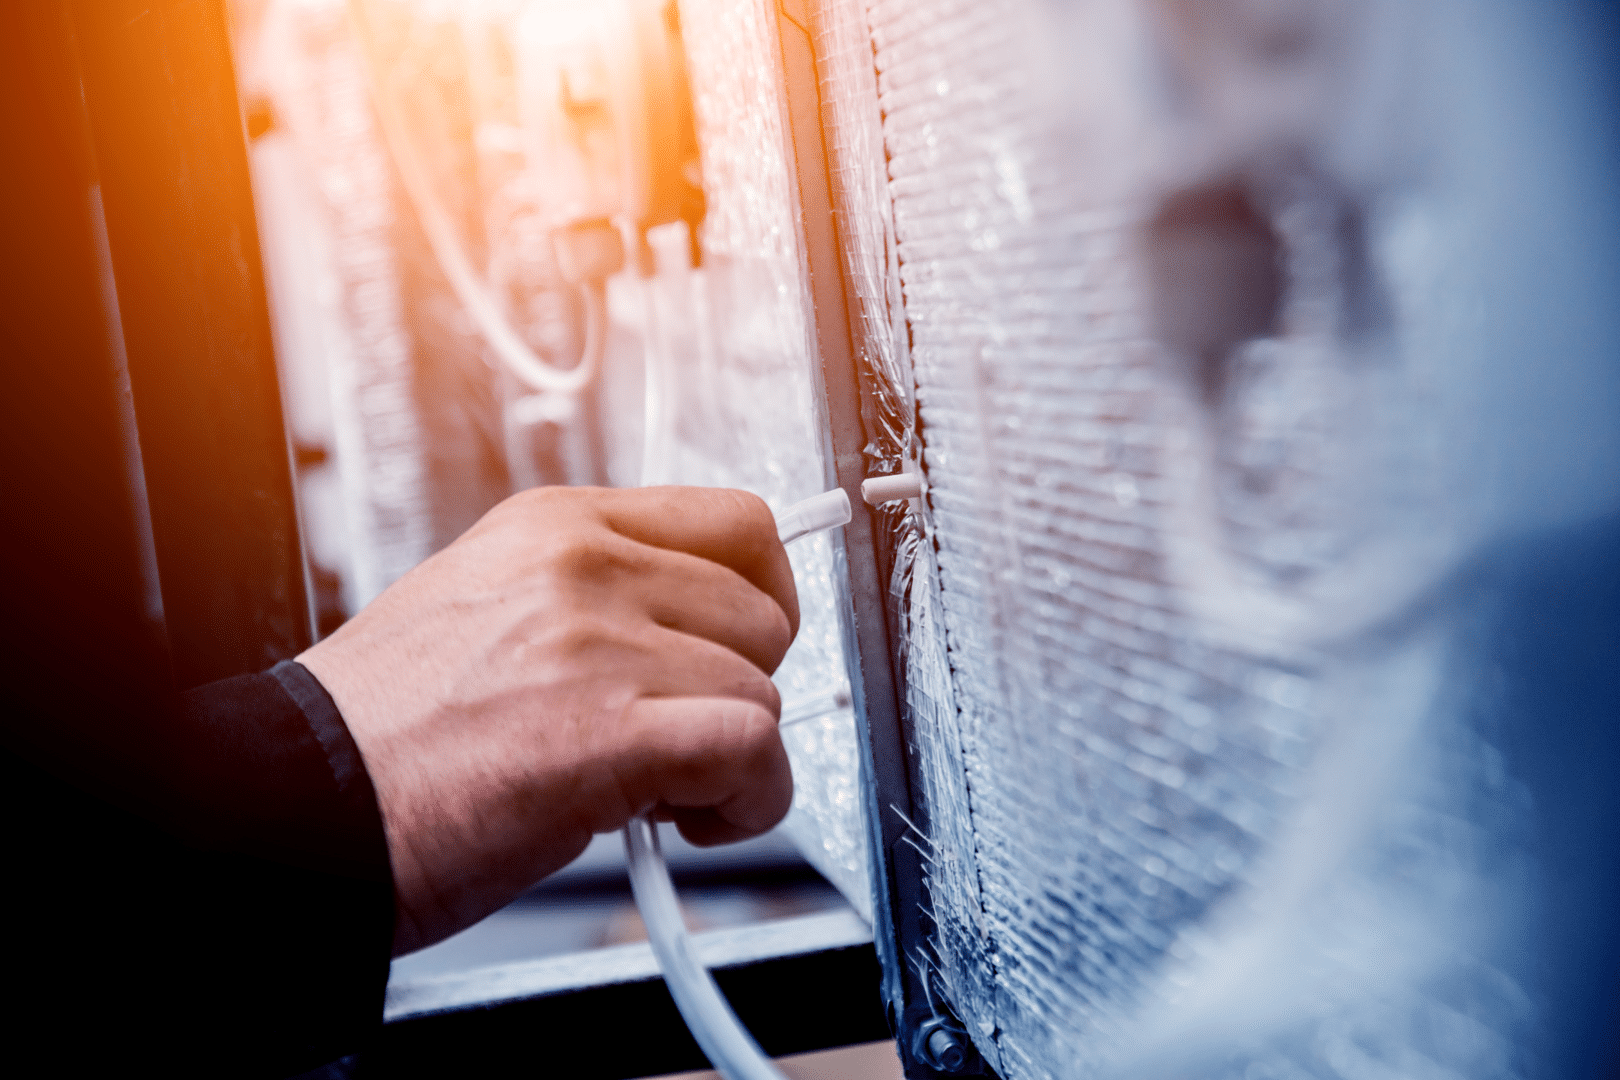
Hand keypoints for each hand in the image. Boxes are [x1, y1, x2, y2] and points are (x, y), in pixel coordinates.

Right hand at [297, 486, 798, 955]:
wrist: (300, 805)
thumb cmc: (388, 730)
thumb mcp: (490, 607)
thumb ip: (597, 600)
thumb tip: (697, 629)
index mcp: (556, 525)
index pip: (737, 524)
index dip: (759, 597)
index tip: (741, 647)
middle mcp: (583, 568)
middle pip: (763, 613)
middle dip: (739, 686)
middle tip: (678, 734)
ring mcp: (598, 642)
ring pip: (762, 690)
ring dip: (734, 758)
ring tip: (660, 789)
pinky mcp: (610, 730)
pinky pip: (754, 749)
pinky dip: (747, 801)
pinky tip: (688, 821)